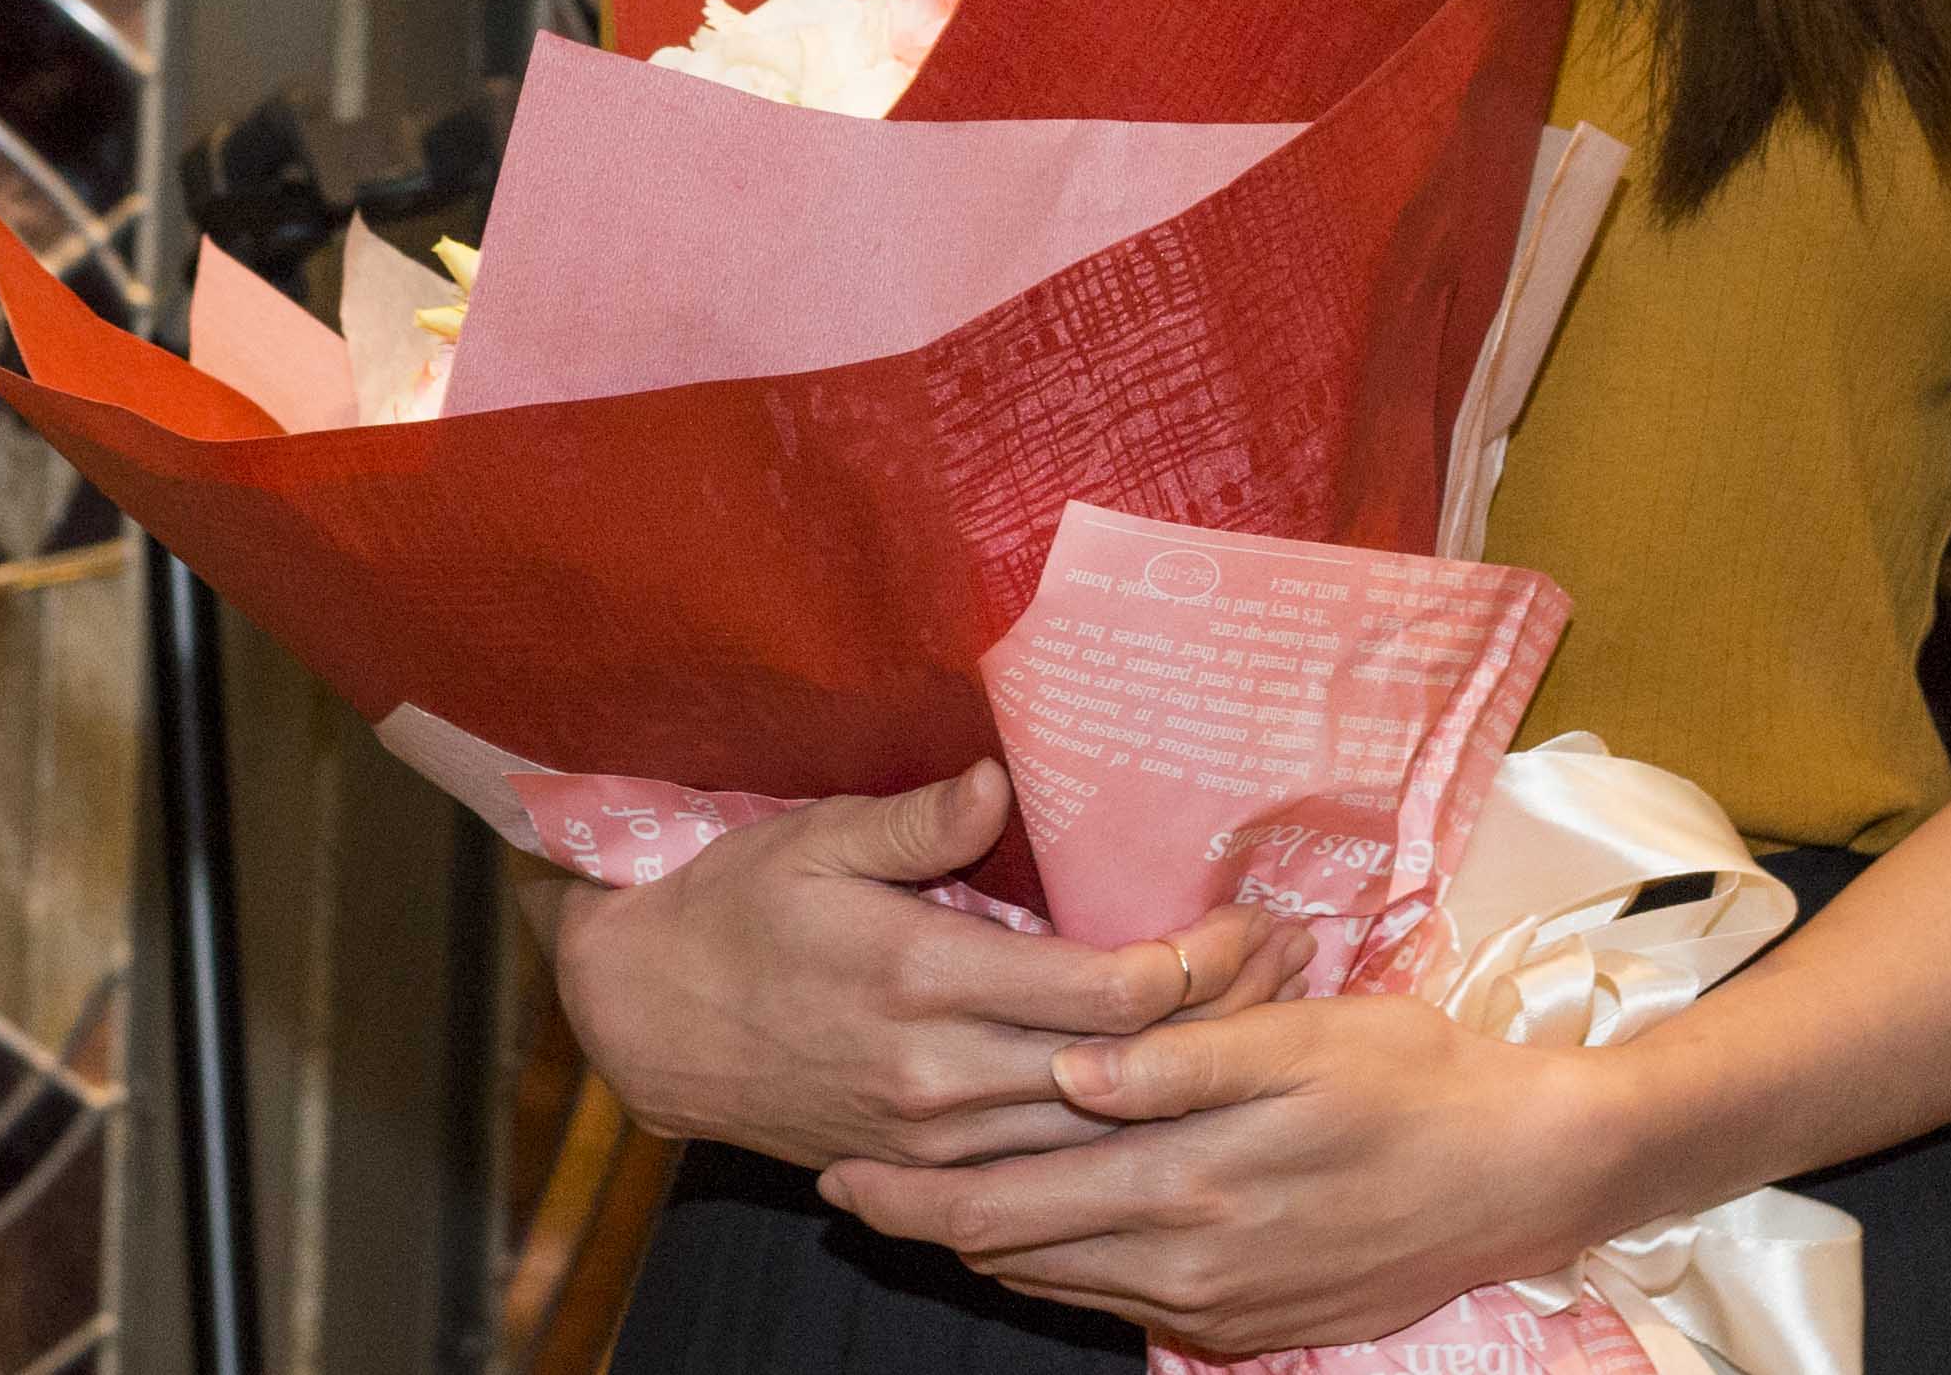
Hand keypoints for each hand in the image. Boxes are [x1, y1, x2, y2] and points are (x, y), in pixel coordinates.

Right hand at [536, 763, 1293, 1170]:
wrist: (653, 1022)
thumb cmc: (741, 908)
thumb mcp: (815, 838)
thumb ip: (914, 822)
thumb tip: (996, 779)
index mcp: (924, 979)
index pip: (1106, 995)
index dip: (1198, 963)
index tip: (1250, 917)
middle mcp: (939, 1074)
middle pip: (1126, 1074)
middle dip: (1224, 1026)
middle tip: (1298, 969)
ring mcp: (934, 1135)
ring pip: (1099, 1138)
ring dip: (1189, 1089)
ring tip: (1270, 1030)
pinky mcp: (926, 1166)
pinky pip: (1048, 1172)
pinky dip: (1122, 1139)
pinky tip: (1180, 1104)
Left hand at [818, 990, 1640, 1354]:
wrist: (1520, 1177)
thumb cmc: (1416, 1081)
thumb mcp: (1306, 1043)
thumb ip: (1182, 1057)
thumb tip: (1069, 1068)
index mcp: (1186, 1183)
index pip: (1008, 1202)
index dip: (914, 1188)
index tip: (840, 1164)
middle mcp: (1183, 1262)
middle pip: (1012, 1254)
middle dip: (921, 1222)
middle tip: (845, 1188)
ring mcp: (1211, 1303)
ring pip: (1058, 1284)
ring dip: (984, 1247)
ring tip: (919, 1207)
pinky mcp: (1241, 1320)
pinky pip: (1116, 1300)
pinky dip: (1058, 1266)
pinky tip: (1039, 1234)